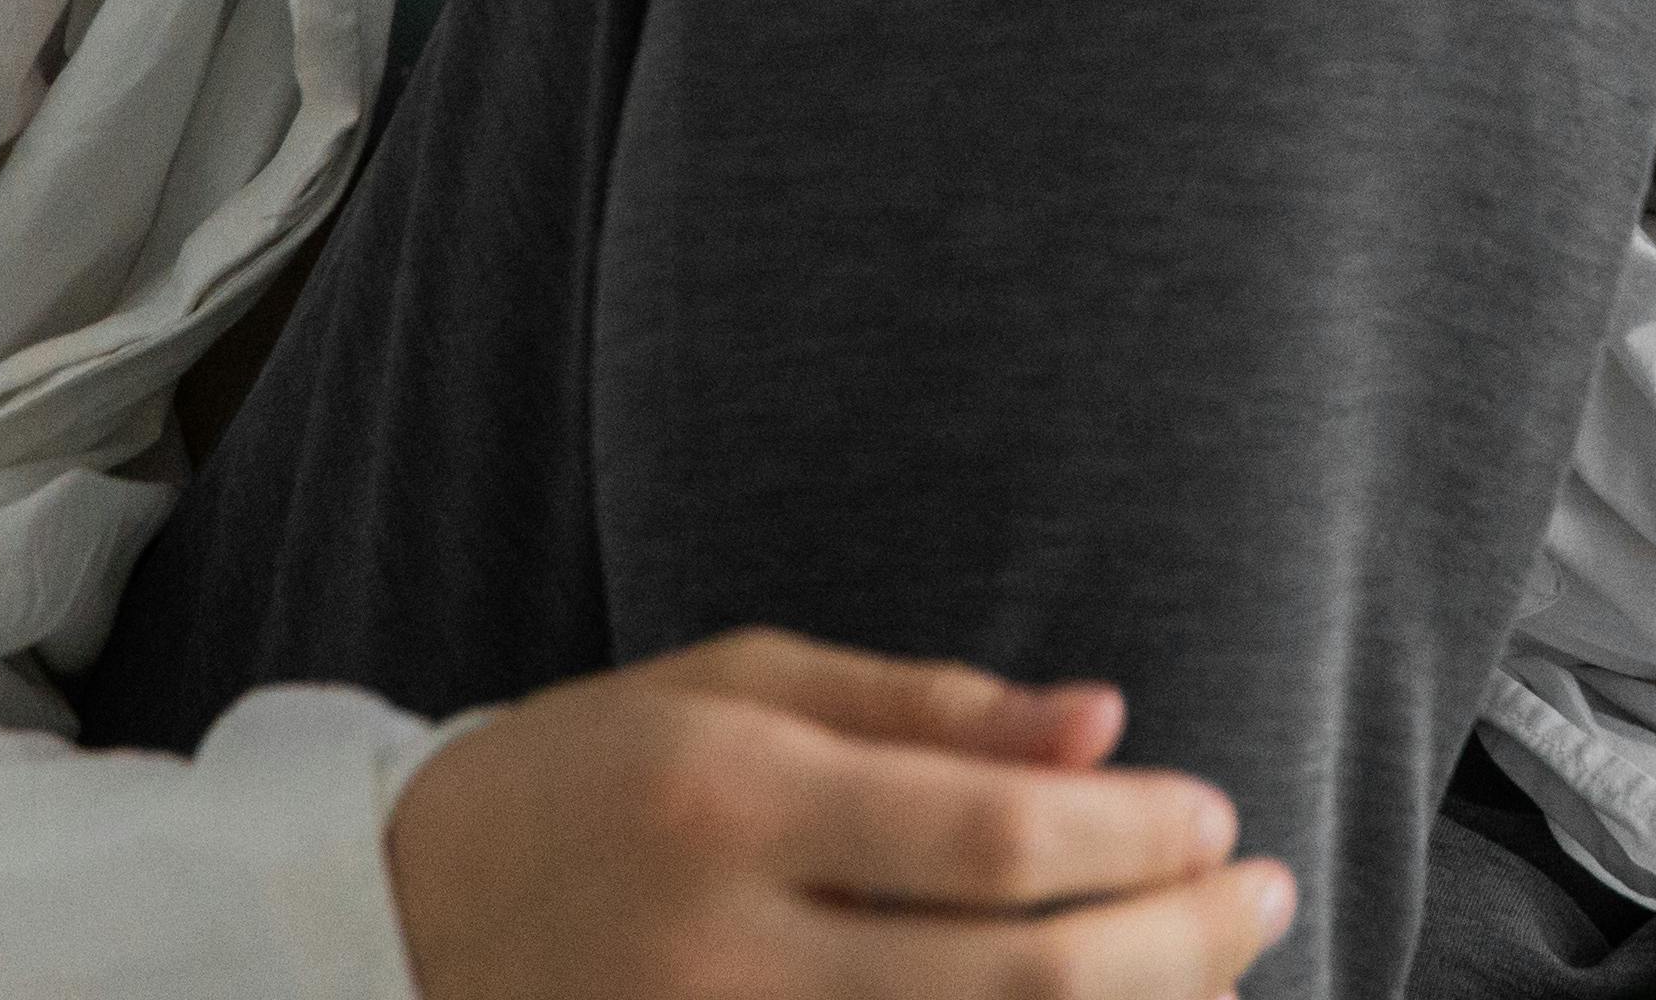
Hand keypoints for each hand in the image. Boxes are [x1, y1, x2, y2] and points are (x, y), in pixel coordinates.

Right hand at [387, 632, 1297, 999]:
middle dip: (1176, 942)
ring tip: (1214, 969)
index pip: (989, 840)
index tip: (1217, 812)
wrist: (386, 920)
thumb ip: (927, 710)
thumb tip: (1107, 721)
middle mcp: (723, 950)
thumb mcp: (738, 684)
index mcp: (733, 800)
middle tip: (1269, 892)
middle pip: (1012, 981)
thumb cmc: (590, 774)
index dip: (1134, 838)